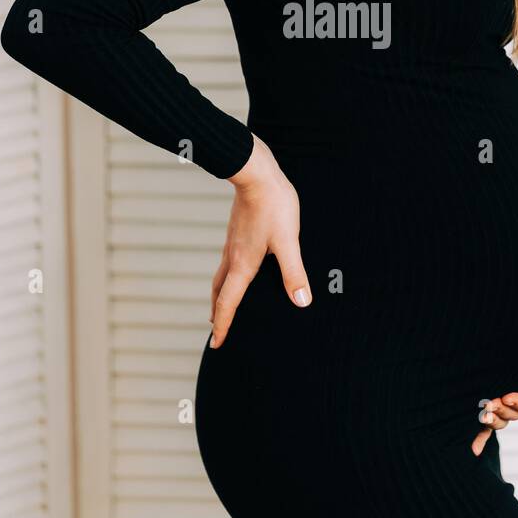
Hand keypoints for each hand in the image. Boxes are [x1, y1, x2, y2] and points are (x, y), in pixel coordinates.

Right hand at [208, 134, 311, 347]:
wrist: (255, 173)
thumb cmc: (274, 206)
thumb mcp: (288, 241)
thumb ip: (294, 273)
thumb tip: (301, 302)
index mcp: (243, 264)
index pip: (228, 302)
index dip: (223, 325)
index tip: (216, 344)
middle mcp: (233, 256)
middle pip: (219, 292)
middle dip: (217, 313)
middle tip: (215, 329)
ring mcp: (232, 243)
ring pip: (221, 275)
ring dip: (220, 294)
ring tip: (222, 304)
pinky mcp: (236, 231)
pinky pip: (227, 261)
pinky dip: (227, 276)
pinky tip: (238, 269)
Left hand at [470, 358, 517, 455]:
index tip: (507, 397)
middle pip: (514, 414)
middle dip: (502, 410)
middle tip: (490, 404)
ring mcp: (506, 408)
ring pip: (501, 420)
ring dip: (492, 420)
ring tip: (483, 415)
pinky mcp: (492, 409)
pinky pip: (487, 426)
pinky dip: (481, 438)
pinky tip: (475, 448)